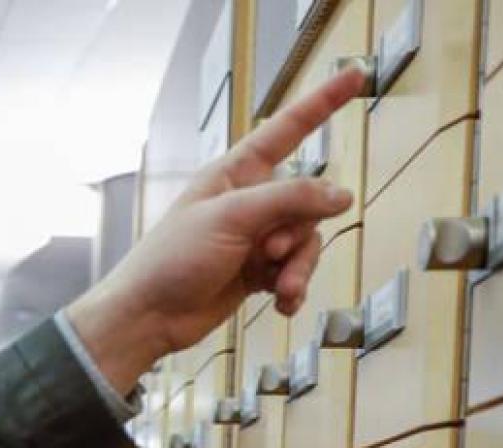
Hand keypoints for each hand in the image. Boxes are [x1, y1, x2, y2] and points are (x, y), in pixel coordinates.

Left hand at [66, 66, 366, 391]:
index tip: (354, 76)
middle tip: (271, 252)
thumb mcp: (231, 217)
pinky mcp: (257, 272)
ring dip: (300, 266)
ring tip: (283, 287)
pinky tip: (283, 303)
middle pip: (307, 200)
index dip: (321, 103)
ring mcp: (254, 237)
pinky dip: (293, 288)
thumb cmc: (172, 259)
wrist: (148, 316)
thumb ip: (289, 200)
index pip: (287, 129)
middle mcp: (248, 201)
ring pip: (305, 240)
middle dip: (299, 230)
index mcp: (235, 173)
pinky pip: (294, 272)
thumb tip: (340, 195)